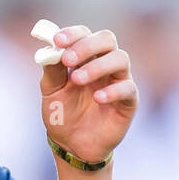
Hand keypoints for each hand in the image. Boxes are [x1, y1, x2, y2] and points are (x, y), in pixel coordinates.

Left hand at [40, 25, 138, 165]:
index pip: (84, 34)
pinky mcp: (129, 101)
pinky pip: (128, 88)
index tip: (57, 40)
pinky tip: (97, 98)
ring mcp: (119, 80)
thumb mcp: (51, 91)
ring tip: (77, 80)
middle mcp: (105, 64)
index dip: (73, 34)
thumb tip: (50, 49)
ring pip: (120, 59)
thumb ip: (51, 70)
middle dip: (87, 46)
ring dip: (97, 66)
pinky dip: (113, 91)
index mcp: (85, 57)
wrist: (71, 145)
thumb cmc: (62, 113)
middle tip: (68, 59)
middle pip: (107, 39)